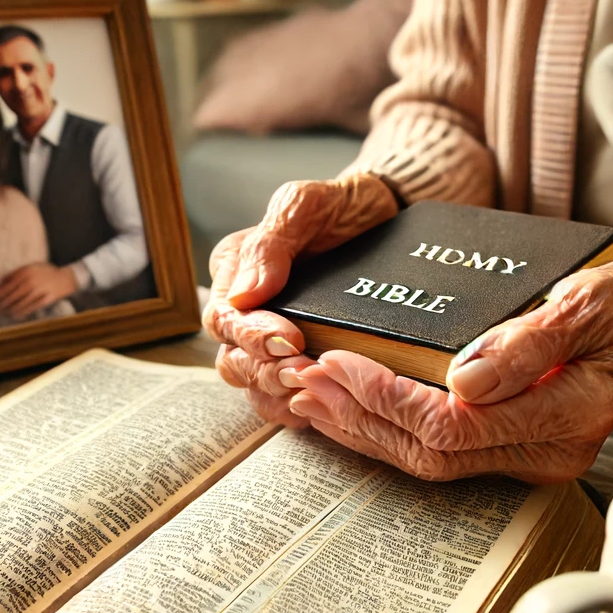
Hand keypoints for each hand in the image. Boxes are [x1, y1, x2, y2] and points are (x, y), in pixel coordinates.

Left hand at [0, 263, 76, 317]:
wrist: (66, 278)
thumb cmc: (45, 272)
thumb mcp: (30, 267)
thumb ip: (14, 273)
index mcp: (25, 272)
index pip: (7, 285)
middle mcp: (31, 281)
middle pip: (12, 295)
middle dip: (2, 304)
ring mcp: (39, 290)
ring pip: (21, 303)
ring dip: (10, 309)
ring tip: (4, 313)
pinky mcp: (47, 299)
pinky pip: (32, 307)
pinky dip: (23, 312)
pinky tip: (16, 315)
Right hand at [203, 173, 398, 425]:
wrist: (388, 219)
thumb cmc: (343, 207)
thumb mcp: (308, 205)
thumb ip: (272, 242)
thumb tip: (244, 294)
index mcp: (235, 270)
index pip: (224, 317)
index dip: (252, 336)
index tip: (290, 340)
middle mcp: (245, 309)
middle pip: (233, 358)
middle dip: (266, 370)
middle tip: (304, 371)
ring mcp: (269, 339)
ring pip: (252, 384)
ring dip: (278, 393)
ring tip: (313, 389)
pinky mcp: (298, 360)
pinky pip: (281, 398)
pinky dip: (295, 408)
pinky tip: (319, 407)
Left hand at [283, 256, 612, 481]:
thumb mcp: (590, 300)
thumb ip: (531, 341)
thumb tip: (465, 381)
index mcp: (570, 414)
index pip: (454, 425)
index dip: (388, 398)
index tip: (336, 361)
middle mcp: (548, 451)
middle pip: (431, 452)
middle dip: (358, 417)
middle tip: (301, 379)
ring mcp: (531, 457)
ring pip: (428, 460)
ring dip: (362, 429)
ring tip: (309, 395)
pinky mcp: (515, 450)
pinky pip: (440, 452)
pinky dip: (387, 431)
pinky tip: (349, 410)